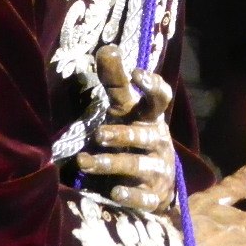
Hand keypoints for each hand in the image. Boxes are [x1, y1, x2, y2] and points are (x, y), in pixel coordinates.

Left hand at [76, 45, 176, 212]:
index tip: (137, 75)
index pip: (159, 98)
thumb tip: (106, 48)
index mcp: (151, 118)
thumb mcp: (125, 109)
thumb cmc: (134, 135)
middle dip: (122, 134)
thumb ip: (115, 81)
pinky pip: (143, 196)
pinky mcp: (153, 196)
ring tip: (85, 163)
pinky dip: (130, 194)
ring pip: (136, 166)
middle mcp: (157, 141)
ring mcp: (158, 169)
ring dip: (111, 163)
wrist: (156, 185)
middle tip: (98, 134)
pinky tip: (114, 191)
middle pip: (142, 136)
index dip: (152, 86)